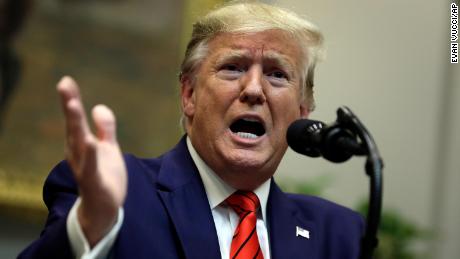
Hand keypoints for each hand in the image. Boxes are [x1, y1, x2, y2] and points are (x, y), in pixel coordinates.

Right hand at [57, 76, 126, 246]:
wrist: (104, 208)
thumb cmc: (105, 176)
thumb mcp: (108, 148)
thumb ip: (105, 129)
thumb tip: (99, 106)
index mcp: (81, 144)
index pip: (75, 119)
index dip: (71, 99)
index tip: (66, 80)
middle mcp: (78, 154)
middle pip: (74, 126)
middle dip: (70, 106)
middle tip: (64, 85)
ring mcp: (84, 167)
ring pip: (79, 143)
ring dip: (75, 124)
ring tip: (73, 104)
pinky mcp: (94, 182)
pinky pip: (91, 167)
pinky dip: (90, 155)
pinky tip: (90, 142)